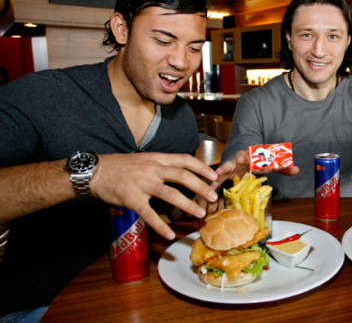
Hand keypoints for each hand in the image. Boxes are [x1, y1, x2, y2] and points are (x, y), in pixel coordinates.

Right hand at [90, 152, 218, 239]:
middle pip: (182, 176)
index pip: (184, 159)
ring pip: (169, 194)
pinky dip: (160, 225)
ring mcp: (141, 183)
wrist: (95, 171)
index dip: (201, 167)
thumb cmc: (121, 166)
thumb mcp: (145, 159)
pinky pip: (149, 213)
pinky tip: (170, 234)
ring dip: (187, 204)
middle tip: (213, 197)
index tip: (214, 175)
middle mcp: (152, 169)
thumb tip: (182, 171)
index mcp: (157, 158)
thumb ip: (162, 165)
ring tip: (200, 214)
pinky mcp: (131, 198)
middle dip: (200, 186)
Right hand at [210, 149, 299, 191]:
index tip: (245, 157)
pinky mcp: (229, 173)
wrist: (252, 160)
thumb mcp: (273, 164)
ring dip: (222, 171)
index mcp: (254, 154)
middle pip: (237, 158)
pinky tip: (211, 188)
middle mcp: (243, 158)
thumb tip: (297, 169)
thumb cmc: (262, 162)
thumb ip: (284, 167)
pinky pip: (222, 177)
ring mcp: (234, 165)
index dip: (249, 155)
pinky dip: (216, 182)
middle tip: (235, 162)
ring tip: (216, 176)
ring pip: (227, 167)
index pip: (252, 153)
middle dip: (234, 161)